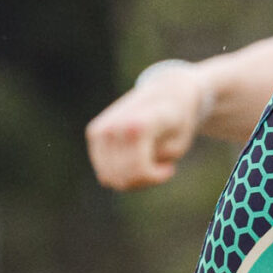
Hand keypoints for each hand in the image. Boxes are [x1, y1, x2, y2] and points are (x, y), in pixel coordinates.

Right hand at [85, 66, 208, 189]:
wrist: (166, 93)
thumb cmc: (176, 122)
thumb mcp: (178, 146)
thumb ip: (151, 165)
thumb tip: (117, 180)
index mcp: (138, 126)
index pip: (138, 167)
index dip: (155, 177)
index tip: (170, 169)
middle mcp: (114, 126)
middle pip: (123, 176)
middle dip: (144, 180)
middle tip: (160, 167)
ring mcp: (100, 129)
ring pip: (109, 177)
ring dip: (132, 179)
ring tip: (150, 164)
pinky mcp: (93, 133)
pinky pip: (103, 171)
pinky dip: (120, 173)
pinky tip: (136, 160)